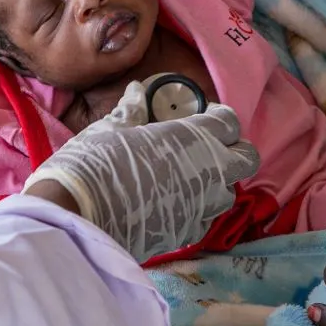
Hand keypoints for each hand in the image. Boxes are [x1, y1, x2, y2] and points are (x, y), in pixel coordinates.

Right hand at [23, 82, 259, 262]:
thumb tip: (137, 91)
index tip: (198, 116)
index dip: (217, 117)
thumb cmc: (95, 162)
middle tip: (203, 147)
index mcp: (194, 137)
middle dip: (232, 150)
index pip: (230, 121)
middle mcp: (208, 171)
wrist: (78, 214)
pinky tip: (171, 203)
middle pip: (247, 159)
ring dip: (216, 182)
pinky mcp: (187, 233)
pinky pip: (205, 219)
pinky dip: (195, 209)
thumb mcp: (110, 127)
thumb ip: (132, 110)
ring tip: (186, 177)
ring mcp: (202, 206)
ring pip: (229, 192)